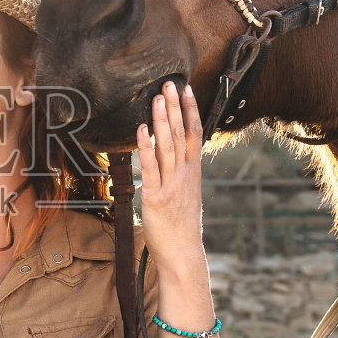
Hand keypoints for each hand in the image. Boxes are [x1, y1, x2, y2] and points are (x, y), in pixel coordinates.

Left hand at [136, 81, 206, 273]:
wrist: (182, 254)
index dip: (191, 111)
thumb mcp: (186, 195)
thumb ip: (180, 175)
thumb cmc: (181, 227)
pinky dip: (146, 147)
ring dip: (162, 120)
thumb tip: (172, 159)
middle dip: (175, 107)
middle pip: (181, 134)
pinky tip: (142, 130)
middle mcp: (185, 175)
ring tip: (157, 98)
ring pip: (168, 146)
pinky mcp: (156, 197)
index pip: (195, 134)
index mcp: (193, 173)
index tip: (187, 90)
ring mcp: (171, 185)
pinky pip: (151, 167)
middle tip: (169, 84)